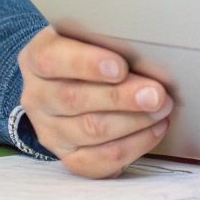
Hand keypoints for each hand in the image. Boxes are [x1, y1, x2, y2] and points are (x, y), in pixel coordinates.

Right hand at [16, 26, 172, 177]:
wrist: (73, 83)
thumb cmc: (92, 54)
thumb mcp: (92, 38)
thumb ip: (110, 43)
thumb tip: (148, 54)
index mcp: (37, 57)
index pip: (51, 60)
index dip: (86, 64)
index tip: (120, 67)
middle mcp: (37, 96)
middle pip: (74, 100)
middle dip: (121, 98)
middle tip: (156, 94)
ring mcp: (49, 131)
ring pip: (90, 131)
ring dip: (133, 122)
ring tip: (162, 109)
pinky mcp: (68, 156)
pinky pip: (98, 161)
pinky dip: (132, 146)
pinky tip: (155, 130)